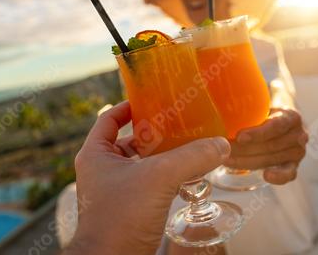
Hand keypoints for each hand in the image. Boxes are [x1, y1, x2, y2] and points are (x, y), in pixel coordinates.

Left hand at [64, 101, 230, 254]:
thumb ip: (190, 158)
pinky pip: (147, 184)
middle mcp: (101, 170)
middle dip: (153, 132)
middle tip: (179, 122)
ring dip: (162, 156)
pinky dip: (164, 177)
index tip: (150, 99)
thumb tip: (222, 144)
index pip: (108, 119)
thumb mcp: (158, 179)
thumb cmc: (121, 217)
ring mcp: (113, 190)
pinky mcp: (127, 209)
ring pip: (140, 164)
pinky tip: (187, 175)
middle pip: (128, 141)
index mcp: (95, 154)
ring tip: (188, 145)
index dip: (128, 106)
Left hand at [224, 108, 307, 184]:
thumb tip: (217, 111)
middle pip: (270, 145)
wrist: (280, 120)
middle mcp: (298, 134)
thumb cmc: (265, 112)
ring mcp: (297, 152)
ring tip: (226, 160)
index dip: (258, 133)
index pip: (275, 125)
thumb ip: (246, 108)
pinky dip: (278, 177)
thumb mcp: (259, 105)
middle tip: (222, 149)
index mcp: (291, 116)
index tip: (239, 137)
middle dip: (244, 149)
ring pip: (271, 159)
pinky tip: (266, 176)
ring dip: (247, 161)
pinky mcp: (293, 165)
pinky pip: (288, 174)